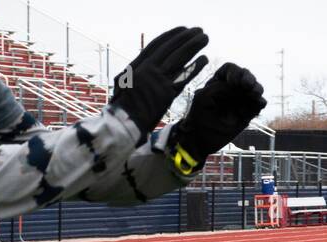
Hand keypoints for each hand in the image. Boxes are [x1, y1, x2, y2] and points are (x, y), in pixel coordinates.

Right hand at [110, 27, 209, 143]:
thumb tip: (145, 65)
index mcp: (134, 67)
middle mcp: (146, 71)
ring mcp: (156, 81)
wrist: (121, 126)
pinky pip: (184, 76)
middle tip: (198, 31)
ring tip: (205, 38)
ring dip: (194, 45)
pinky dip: (195, 66)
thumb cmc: (121, 109)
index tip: (182, 30)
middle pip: (170, 48)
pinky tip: (204, 59)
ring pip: (179, 57)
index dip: (170, 36)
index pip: (155, 45)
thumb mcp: (122, 85)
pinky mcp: (166, 93)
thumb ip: (134, 73)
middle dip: (186, 37)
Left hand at [177, 62, 267, 159]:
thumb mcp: (202, 98)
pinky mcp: (248, 112)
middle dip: (249, 79)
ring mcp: (242, 99)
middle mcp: (232, 88)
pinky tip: (255, 108)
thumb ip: (218, 87)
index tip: (234, 82)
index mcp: (218, 82)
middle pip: (246, 76)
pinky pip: (259, 104)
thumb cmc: (198, 118)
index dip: (234, 73)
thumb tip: (237, 85)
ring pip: (255, 88)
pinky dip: (259, 104)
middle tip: (248, 86)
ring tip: (254, 95)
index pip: (229, 70)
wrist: (200, 140)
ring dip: (257, 89)